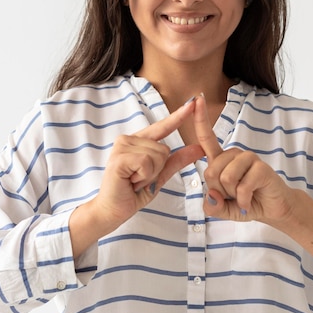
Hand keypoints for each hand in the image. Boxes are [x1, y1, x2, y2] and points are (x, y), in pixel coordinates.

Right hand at [89, 98, 203, 229]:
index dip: (178, 116)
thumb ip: (177, 160)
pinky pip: (147, 162)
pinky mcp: (119, 158)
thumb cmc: (133, 192)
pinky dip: (144, 176)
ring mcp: (121, 147)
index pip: (162, 127)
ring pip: (157, 155)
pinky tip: (131, 181)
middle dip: (158, 169)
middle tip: (140, 179)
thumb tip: (199, 148)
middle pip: (164, 148)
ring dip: (151, 174)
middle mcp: (128, 139)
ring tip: (135, 180)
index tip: (193, 102)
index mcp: (137, 141)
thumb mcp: (160, 175)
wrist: (113, 210)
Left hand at [193, 95, 293, 223]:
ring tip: (244, 196)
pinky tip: (250, 201)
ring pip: (226, 178)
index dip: (200, 119)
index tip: (196, 98)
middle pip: (211, 172)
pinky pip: (242, 187)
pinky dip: (244, 201)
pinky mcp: (261, 167)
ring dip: (233, 196)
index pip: (207, 138)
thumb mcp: (222, 209)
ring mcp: (248, 158)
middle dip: (219, 191)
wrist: (273, 209)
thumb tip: (212, 195)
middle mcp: (233, 155)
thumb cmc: (246, 203)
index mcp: (221, 159)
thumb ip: (211, 206)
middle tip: (234, 195)